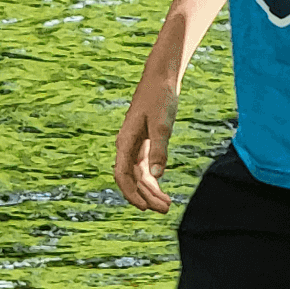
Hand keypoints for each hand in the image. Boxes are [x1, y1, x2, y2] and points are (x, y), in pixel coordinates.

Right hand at [115, 69, 178, 212]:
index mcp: (125, 141)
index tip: (144, 207)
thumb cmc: (160, 97)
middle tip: (164, 210)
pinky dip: (153, 179)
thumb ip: (159, 148)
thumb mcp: (162, 123)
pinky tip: (162, 188)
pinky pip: (145, 167)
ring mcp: (135, 145)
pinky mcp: (145, 142)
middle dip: (146, 196)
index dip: (131, 193)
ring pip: (139, 175)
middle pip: (132, 179)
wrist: (161, 78)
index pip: (122, 175)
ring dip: (151, 190)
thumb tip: (157, 175)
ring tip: (167, 205)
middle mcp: (127, 145)